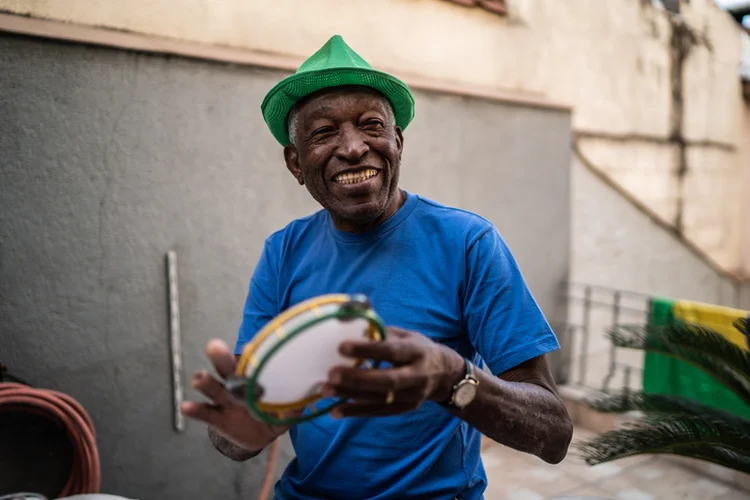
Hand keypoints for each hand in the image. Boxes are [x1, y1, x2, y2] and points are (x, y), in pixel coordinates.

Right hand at [180, 339, 288, 451]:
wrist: (258, 436)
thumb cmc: (273, 413)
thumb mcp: (286, 411)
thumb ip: (294, 405)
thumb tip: (309, 398)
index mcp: (255, 379)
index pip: (252, 364)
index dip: (251, 356)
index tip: (249, 348)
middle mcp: (237, 386)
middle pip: (228, 370)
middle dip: (221, 358)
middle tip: (214, 346)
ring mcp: (225, 402)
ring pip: (214, 389)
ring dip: (206, 382)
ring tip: (199, 377)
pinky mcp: (217, 418)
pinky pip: (205, 413)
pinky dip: (195, 410)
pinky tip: (186, 406)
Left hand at [323, 326, 464, 417]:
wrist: (447, 376)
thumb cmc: (419, 349)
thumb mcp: (407, 335)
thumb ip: (381, 331)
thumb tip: (350, 317)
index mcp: (416, 352)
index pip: (391, 351)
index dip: (367, 349)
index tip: (341, 346)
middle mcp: (416, 376)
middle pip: (386, 380)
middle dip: (357, 378)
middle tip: (330, 374)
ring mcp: (411, 396)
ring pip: (380, 399)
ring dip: (351, 396)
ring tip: (326, 391)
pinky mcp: (404, 409)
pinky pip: (378, 412)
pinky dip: (356, 412)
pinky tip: (335, 410)